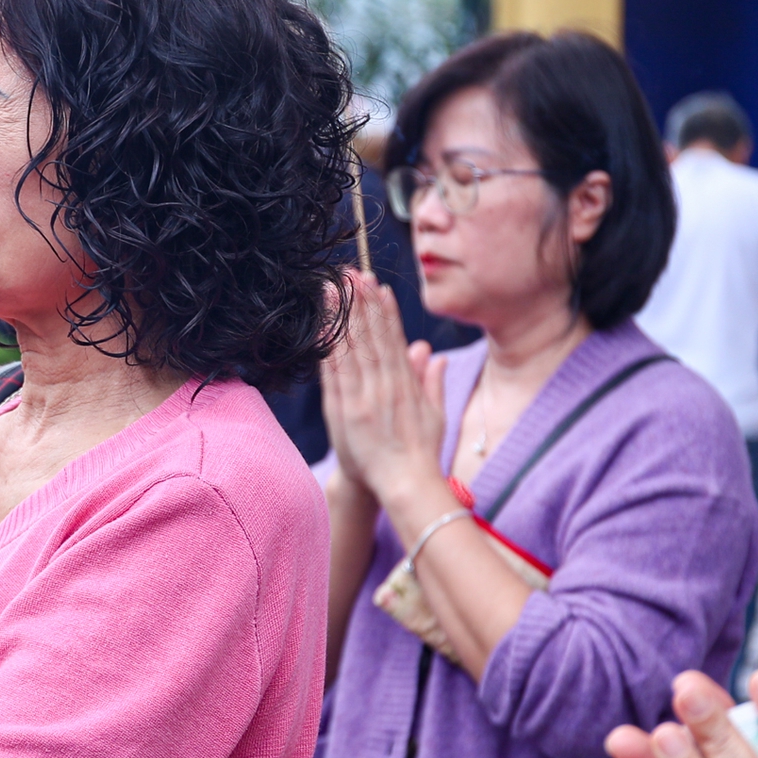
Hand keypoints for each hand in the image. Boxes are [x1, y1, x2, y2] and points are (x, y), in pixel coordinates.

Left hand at [320, 272, 445, 506]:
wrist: (404, 484)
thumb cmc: (419, 453)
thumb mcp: (435, 414)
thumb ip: (432, 381)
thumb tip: (431, 352)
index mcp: (405, 384)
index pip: (394, 339)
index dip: (385, 311)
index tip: (378, 286)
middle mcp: (386, 384)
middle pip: (371, 336)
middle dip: (361, 302)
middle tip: (351, 273)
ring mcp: (365, 395)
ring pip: (352, 347)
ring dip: (342, 314)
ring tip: (333, 287)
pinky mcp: (346, 409)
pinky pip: (335, 371)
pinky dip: (329, 345)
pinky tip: (322, 324)